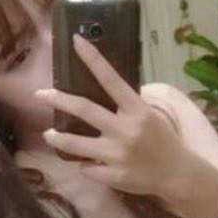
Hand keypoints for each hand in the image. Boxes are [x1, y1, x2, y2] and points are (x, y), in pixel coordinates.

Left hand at [35, 35, 188, 195]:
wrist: (178, 175)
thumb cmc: (162, 141)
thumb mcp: (149, 116)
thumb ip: (126, 106)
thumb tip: (101, 90)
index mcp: (137, 110)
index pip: (111, 78)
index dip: (93, 58)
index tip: (75, 41)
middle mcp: (125, 130)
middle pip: (84, 110)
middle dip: (58, 99)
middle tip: (39, 94)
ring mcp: (117, 155)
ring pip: (75, 144)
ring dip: (56, 138)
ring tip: (48, 134)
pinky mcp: (113, 176)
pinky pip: (87, 168)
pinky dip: (84, 165)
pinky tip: (86, 163)